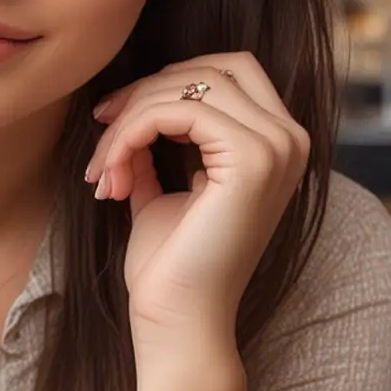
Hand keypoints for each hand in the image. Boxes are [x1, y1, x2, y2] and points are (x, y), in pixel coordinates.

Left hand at [82, 52, 308, 351]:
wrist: (178, 323)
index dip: (165, 84)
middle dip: (146, 92)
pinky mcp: (253, 159)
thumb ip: (158, 145)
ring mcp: (278, 147)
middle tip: (101, 129)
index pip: (226, 72)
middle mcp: (290, 140)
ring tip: (103, 169)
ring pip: (188, 86)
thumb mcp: (163, 190)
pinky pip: (176, 110)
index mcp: (277, 144)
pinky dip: (130, 134)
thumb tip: (130, 103)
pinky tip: (111, 176)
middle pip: (213, 66)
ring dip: (129, 119)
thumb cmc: (170, 266)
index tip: (111, 120)